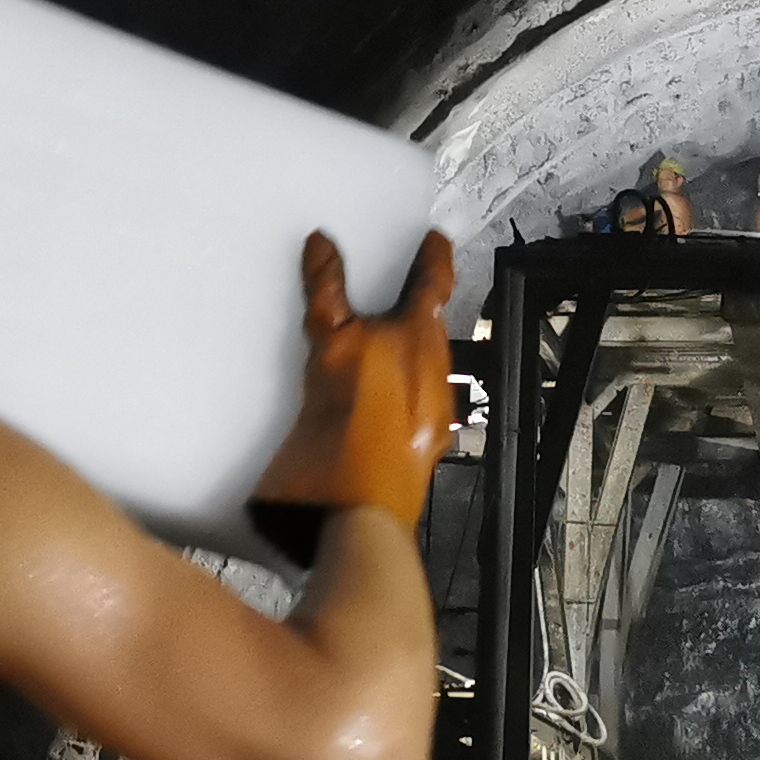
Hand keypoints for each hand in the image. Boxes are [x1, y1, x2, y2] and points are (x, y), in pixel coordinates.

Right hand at [252, 230, 459, 529]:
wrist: (351, 518)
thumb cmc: (354, 437)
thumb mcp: (333, 346)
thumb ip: (328, 294)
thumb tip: (323, 246)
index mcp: (423, 347)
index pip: (435, 288)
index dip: (436, 260)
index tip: (435, 241)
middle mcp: (429, 381)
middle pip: (426, 329)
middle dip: (411, 304)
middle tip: (394, 276)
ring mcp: (418, 419)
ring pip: (414, 367)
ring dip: (394, 346)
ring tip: (369, 327)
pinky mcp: (399, 451)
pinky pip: (397, 404)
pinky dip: (379, 387)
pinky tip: (357, 390)